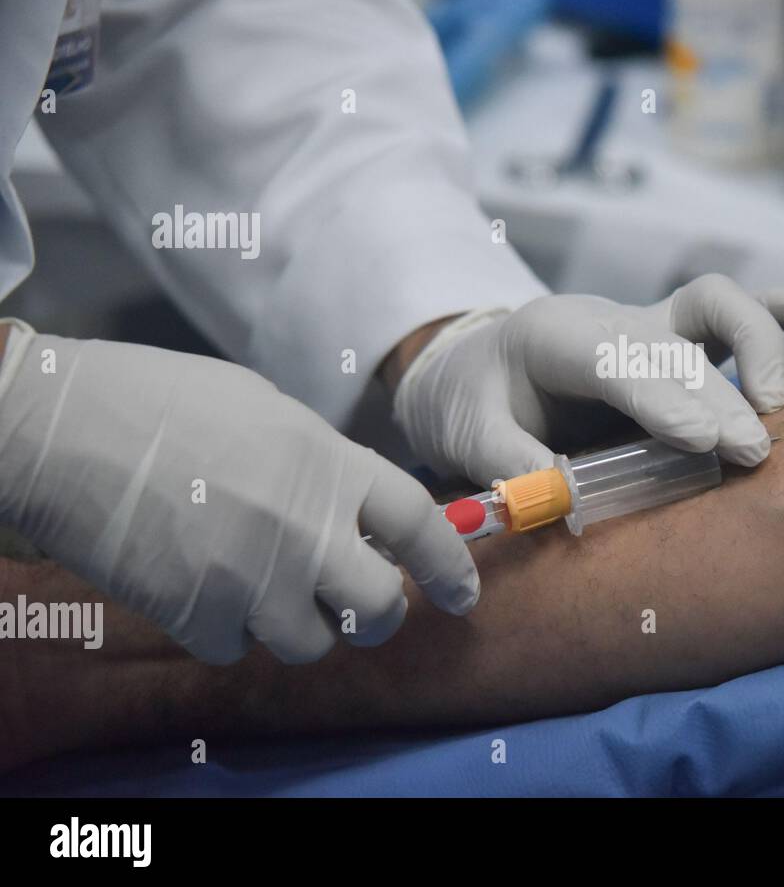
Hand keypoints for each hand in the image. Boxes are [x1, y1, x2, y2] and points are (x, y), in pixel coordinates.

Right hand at [0, 322, 478, 664]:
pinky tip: (203, 590)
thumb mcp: (266, 410)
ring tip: (265, 589)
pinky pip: (235, 649)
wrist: (57, 425)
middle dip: (379, 615)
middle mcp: (304, 527)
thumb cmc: (161, 400)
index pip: (421, 526)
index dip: (450, 564)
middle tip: (364, 607)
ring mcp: (250, 577)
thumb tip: (352, 506)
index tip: (462, 592)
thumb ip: (321, 464)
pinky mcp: (194, 614)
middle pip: (379, 607)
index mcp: (329, 464)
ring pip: (310, 644)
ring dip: (298, 627)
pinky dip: (226, 632)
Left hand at [393, 274, 783, 486]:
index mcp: (553, 335)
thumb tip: (557, 494)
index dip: (660, 398)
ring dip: (756, 349)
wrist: (478, 365)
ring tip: (777, 408)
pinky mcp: (675, 338)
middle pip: (675, 347)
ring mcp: (649, 324)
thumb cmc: (475, 402)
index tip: (700, 438)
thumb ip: (506, 462)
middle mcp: (610, 320)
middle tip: (749, 451)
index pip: (615, 360)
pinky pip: (731, 314)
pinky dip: (778, 308)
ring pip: (716, 307)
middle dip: (717, 396)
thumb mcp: (467, 433)